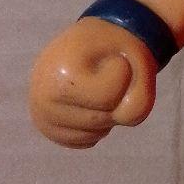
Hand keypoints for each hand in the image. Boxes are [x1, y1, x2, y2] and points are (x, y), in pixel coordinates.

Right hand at [29, 17, 156, 147]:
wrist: (90, 42)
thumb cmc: (115, 49)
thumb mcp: (139, 60)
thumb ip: (141, 95)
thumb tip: (123, 121)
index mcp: (59, 73)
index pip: (108, 96)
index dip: (123, 76)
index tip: (112, 58)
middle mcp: (41, 97)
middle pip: (102, 118)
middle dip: (117, 98)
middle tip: (106, 74)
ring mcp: (41, 115)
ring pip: (96, 134)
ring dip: (109, 114)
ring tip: (97, 87)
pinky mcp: (48, 129)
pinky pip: (87, 141)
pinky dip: (98, 126)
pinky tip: (91, 103)